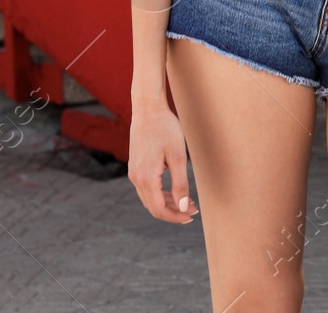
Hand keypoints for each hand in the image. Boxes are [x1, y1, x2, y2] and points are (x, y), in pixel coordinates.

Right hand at [128, 105, 197, 223]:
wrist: (148, 110)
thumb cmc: (166, 130)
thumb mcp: (178, 157)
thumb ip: (180, 184)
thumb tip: (183, 207)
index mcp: (146, 178)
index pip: (159, 209)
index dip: (175, 216)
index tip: (191, 216)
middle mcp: (136, 179)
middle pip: (153, 207)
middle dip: (173, 212)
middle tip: (193, 211)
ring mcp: (134, 173)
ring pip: (149, 198)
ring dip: (168, 203)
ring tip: (188, 203)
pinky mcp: (136, 167)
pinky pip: (147, 188)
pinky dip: (160, 194)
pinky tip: (174, 191)